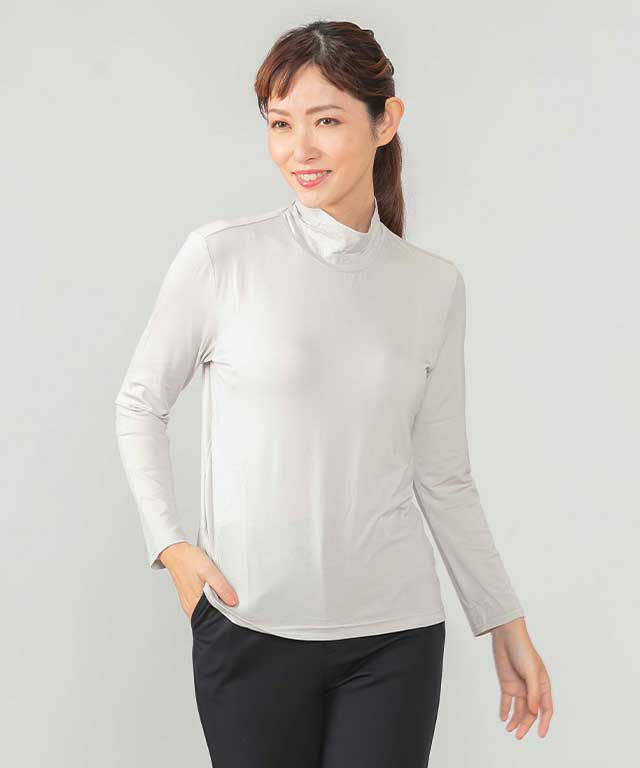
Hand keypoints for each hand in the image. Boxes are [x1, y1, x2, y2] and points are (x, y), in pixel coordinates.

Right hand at [158, 542, 238, 618]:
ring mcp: (189, 602)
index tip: (237, 611)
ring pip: (207, 609)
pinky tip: (215, 591)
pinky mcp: (190, 597)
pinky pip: (203, 603)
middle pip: (211, 616)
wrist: (175, 552)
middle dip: (223, 611)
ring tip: (225, 595)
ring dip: (217, 604)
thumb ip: (221, 587)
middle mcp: (190, 607)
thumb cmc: (190, 560)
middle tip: (234, 602)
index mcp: (194, 605)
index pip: (213, 620)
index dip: (226, 616)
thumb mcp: (209, 571)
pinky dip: (211, 599)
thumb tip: (233, 602)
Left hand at [490, 617, 553, 738]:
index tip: (540, 734)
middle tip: (518, 735)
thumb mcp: (530, 671)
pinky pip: (506, 701)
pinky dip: (505, 710)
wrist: (506, 636)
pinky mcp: (507, 683)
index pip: (546, 708)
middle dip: (525, 724)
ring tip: (510, 730)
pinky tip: (503, 718)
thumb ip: (533, 692)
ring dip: (515, 720)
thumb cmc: (522, 649)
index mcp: (542, 685)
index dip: (544, 722)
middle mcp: (531, 688)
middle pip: (530, 712)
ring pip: (519, 709)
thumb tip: (534, 711)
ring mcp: (519, 686)